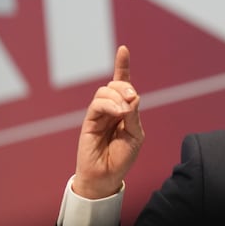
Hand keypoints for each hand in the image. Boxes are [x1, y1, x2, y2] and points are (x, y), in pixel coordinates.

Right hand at [72, 45, 144, 198]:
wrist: (106, 176)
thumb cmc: (122, 158)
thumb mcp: (135, 136)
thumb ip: (133, 116)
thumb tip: (132, 95)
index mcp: (124, 110)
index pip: (123, 84)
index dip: (122, 66)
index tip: (123, 49)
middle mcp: (111, 109)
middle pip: (115, 85)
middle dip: (125, 86)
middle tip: (132, 99)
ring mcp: (99, 114)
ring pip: (105, 91)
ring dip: (117, 97)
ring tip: (123, 112)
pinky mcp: (89, 121)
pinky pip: (97, 104)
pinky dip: (109, 104)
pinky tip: (117, 112)